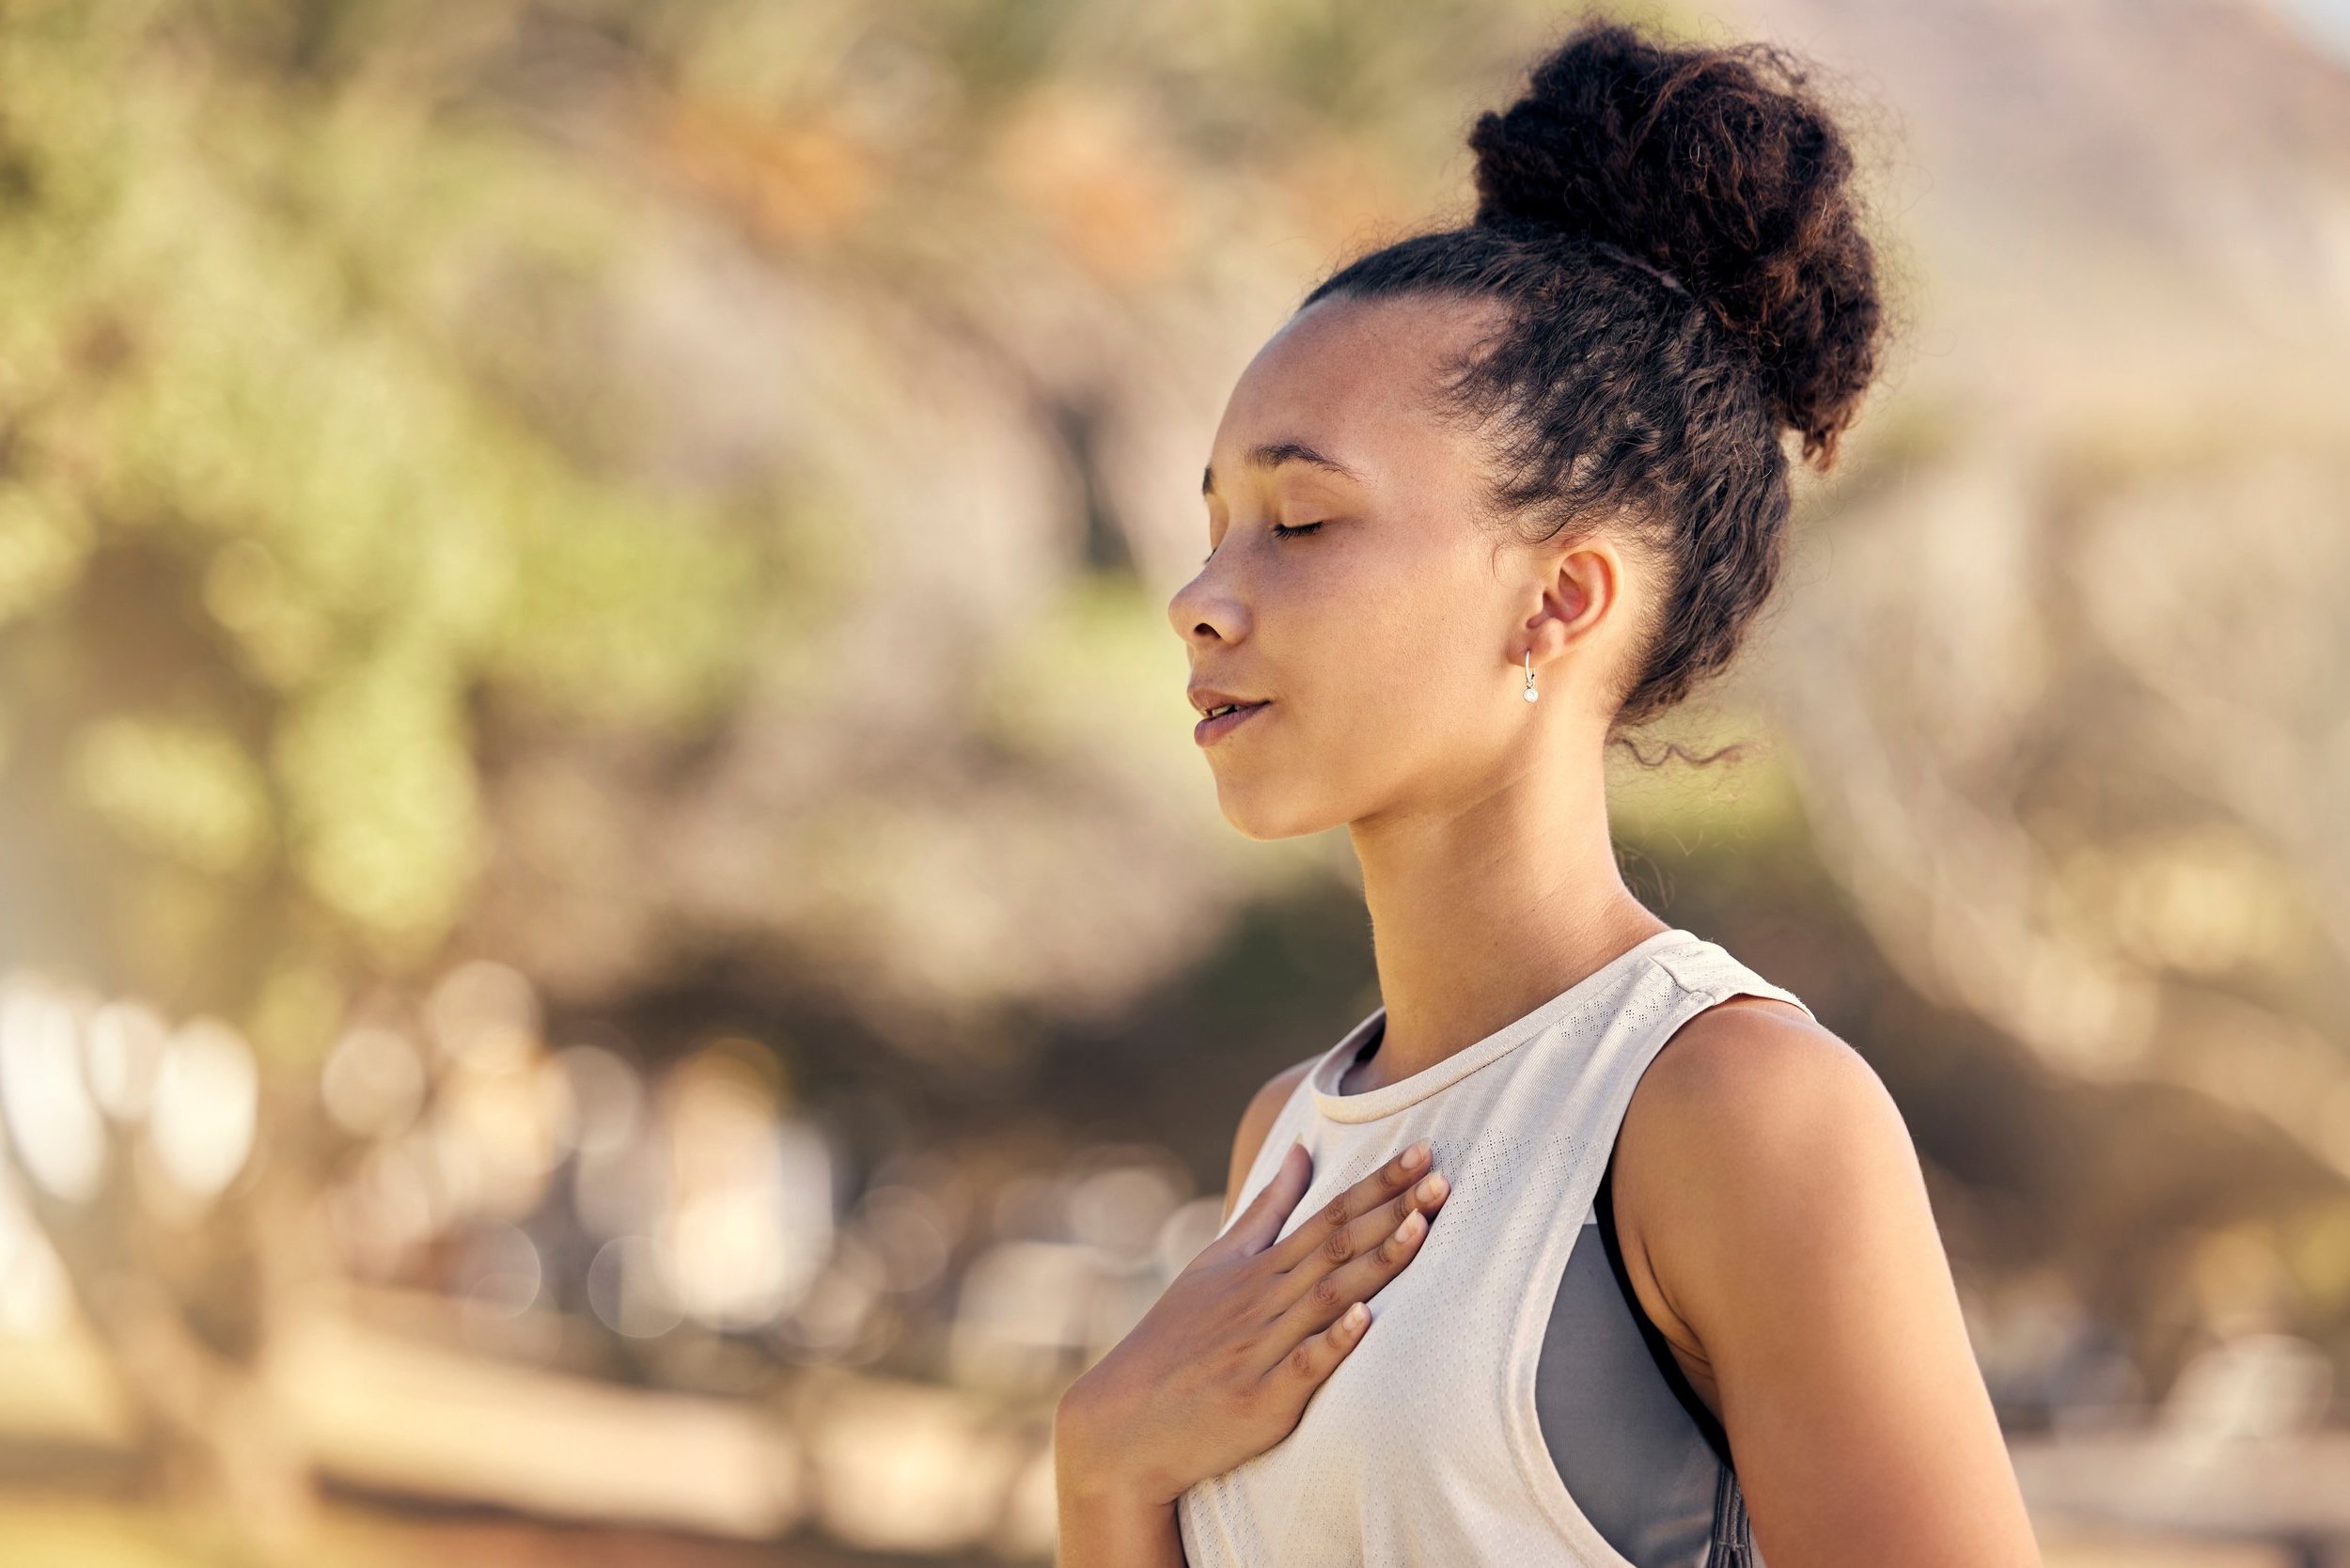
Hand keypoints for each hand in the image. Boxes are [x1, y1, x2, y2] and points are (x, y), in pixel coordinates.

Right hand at [1055, 1137, 1451, 1507]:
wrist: (1125, 1420)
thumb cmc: (1177, 1336)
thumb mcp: (1216, 1262)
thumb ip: (1266, 1209)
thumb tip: (1300, 1150)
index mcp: (1259, 1268)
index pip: (1329, 1215)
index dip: (1379, 1184)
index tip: (1423, 1152)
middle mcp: (1264, 1300)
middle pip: (1337, 1246)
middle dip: (1392, 1210)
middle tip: (1443, 1176)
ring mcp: (1263, 1349)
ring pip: (1329, 1296)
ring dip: (1376, 1261)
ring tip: (1421, 1228)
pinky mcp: (1260, 1400)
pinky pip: (1302, 1366)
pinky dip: (1333, 1342)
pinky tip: (1365, 1318)